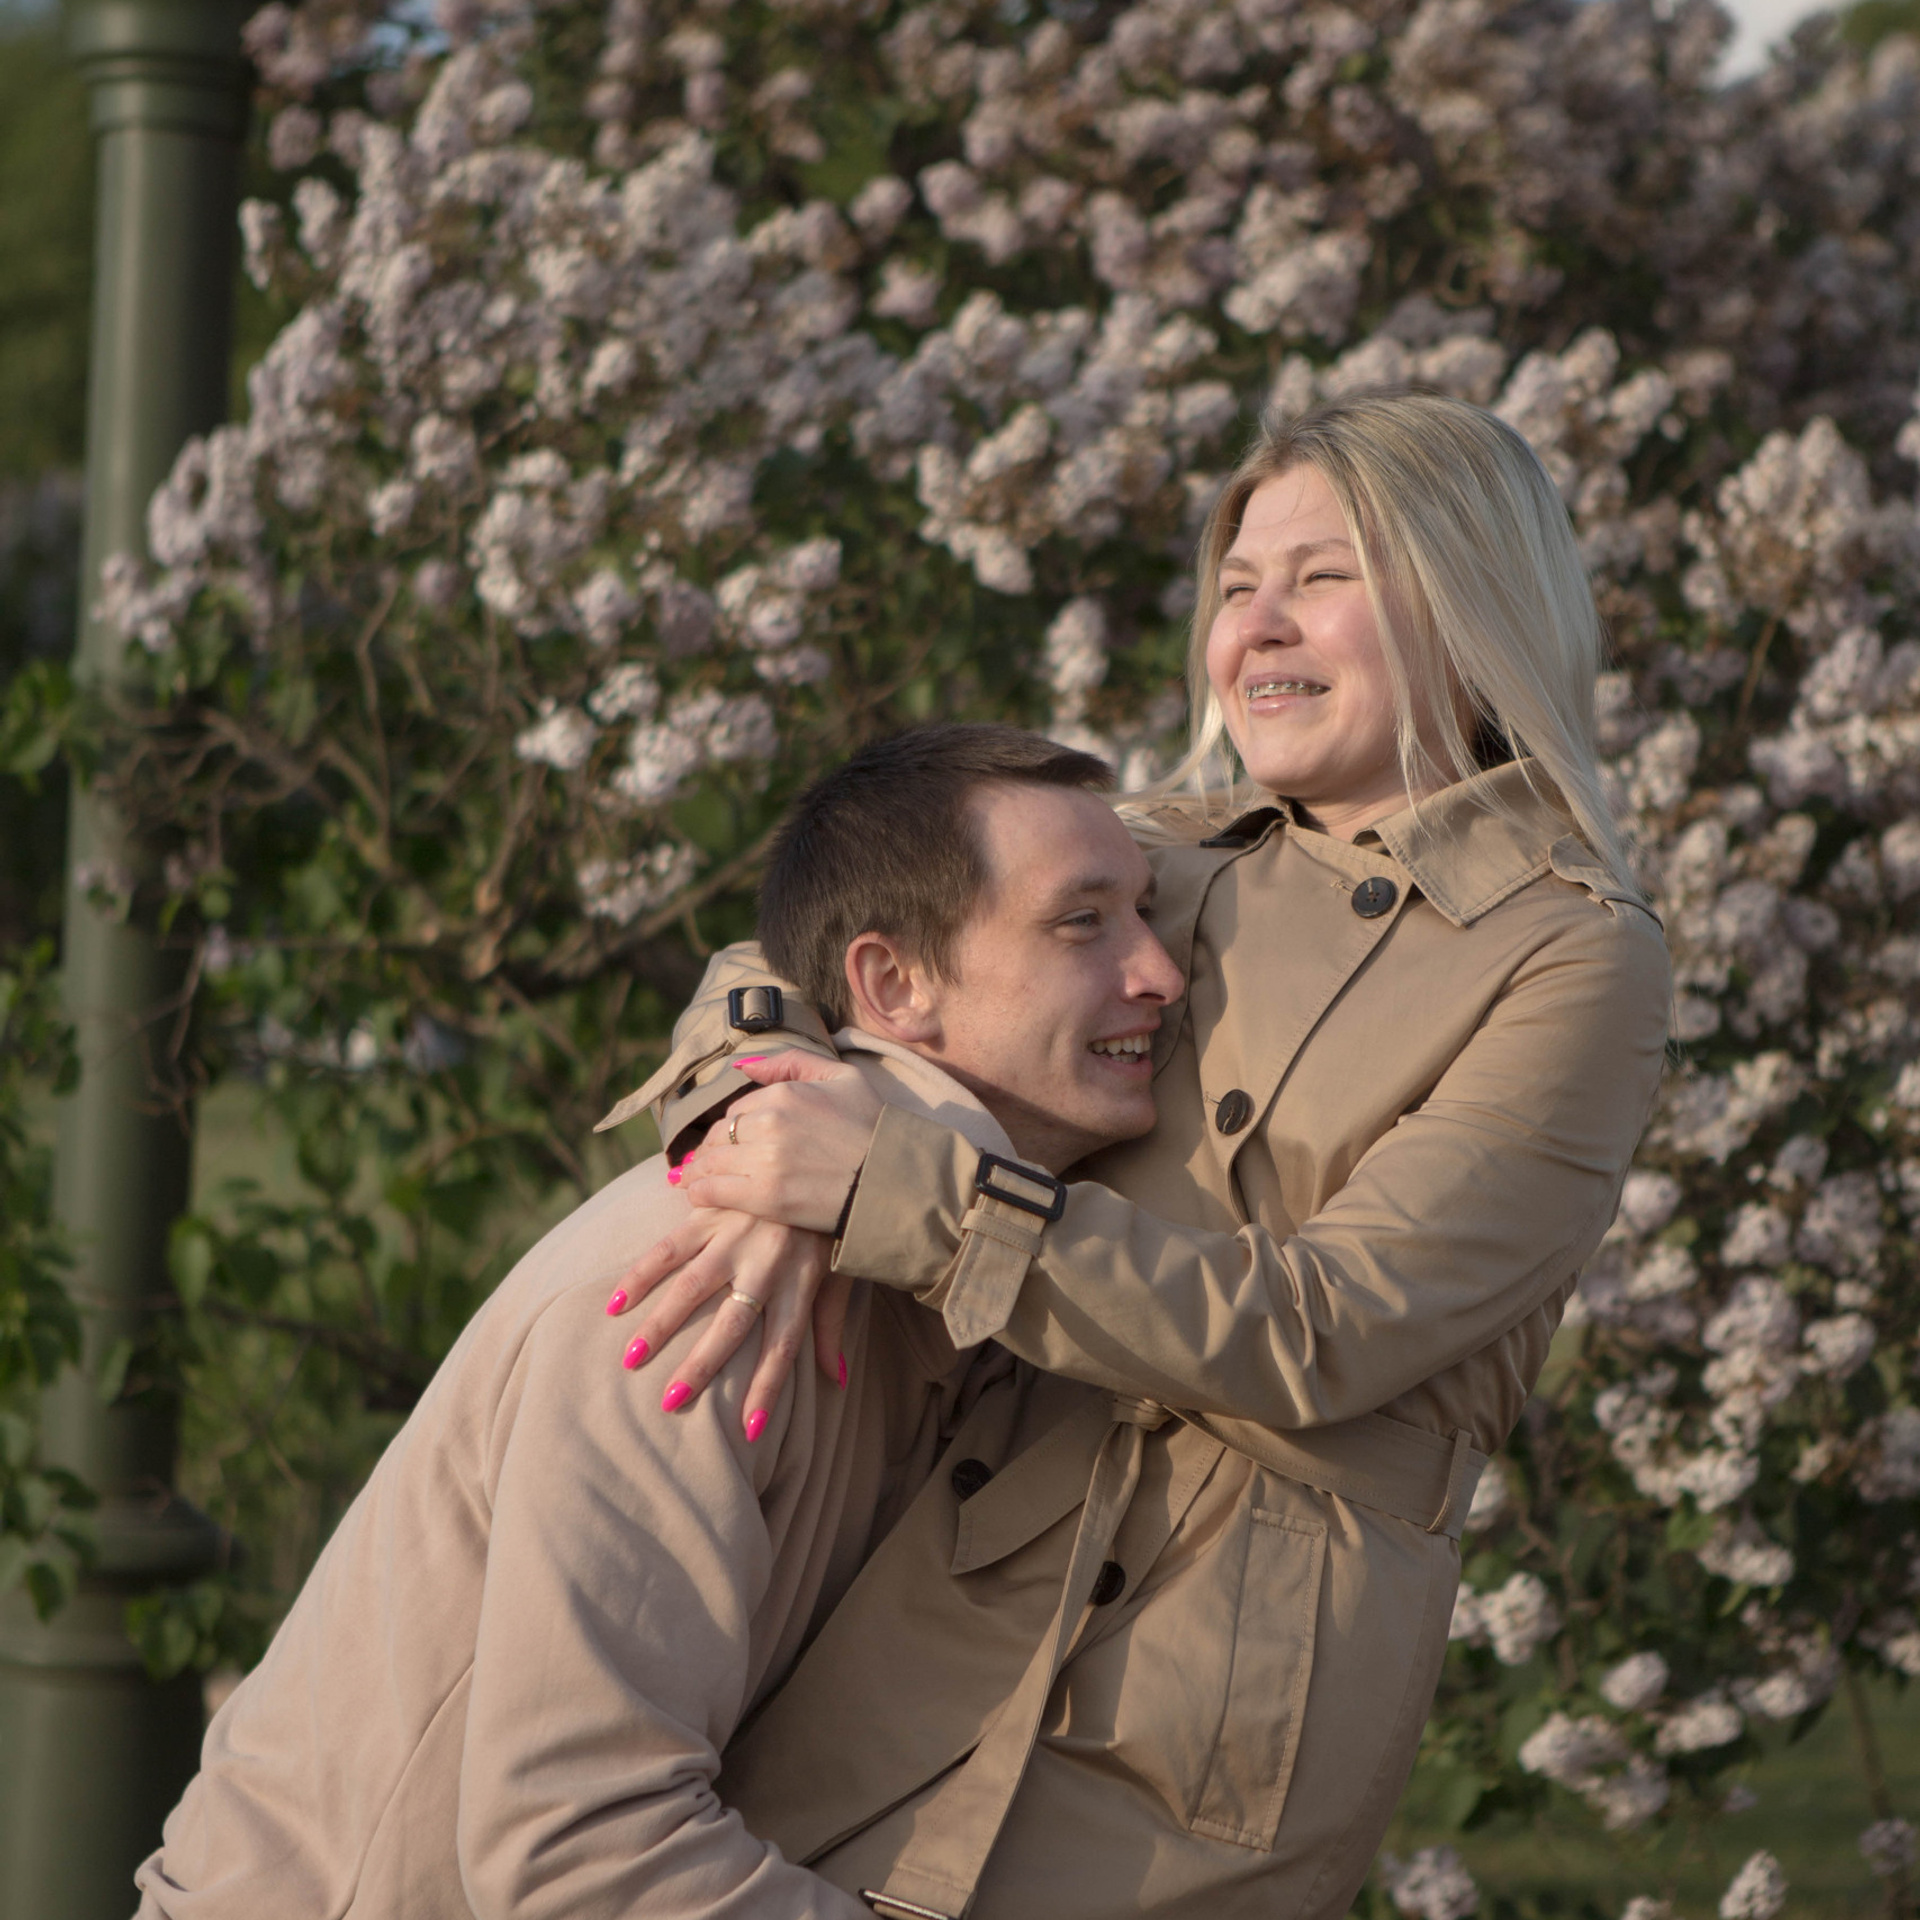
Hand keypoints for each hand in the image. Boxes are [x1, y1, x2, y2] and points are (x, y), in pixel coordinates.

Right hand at [605, 1208, 853, 1433]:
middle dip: (701, 1365)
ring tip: (631, 1357)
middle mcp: (766, 1264)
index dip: (768, 1388)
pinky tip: (616, 1304)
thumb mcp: (841, 1273)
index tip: (750, 1430)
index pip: (783, 1347)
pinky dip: (640, 1275)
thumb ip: (832, 1326)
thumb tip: (836, 1380)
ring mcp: (735, 1237)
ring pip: (692, 1287)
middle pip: (732, 1324)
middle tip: (669, 1402)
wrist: (818, 1153)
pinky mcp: (710, 1212)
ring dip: (661, 1323)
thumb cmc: (827, 1226)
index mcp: (800, 1284)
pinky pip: (669, 1247)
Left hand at [677, 1053, 882, 1231]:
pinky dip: (700, 1192)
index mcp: (784, 1093)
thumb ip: (792, 1063)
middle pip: (718, 1135)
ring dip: (698, 1171)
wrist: (894, 1180)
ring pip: (710, 1162)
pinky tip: (698, 1196)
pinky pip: (713, 1191)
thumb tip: (743, 1065)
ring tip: (693, 1180)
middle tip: (701, 1163)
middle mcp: (769, 1123)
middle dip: (707, 1150)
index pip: (736, 1109)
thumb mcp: (842, 1077)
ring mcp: (766, 1160)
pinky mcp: (766, 1197)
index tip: (724, 1140)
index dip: (728, 1127)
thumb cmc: (872, 1127)